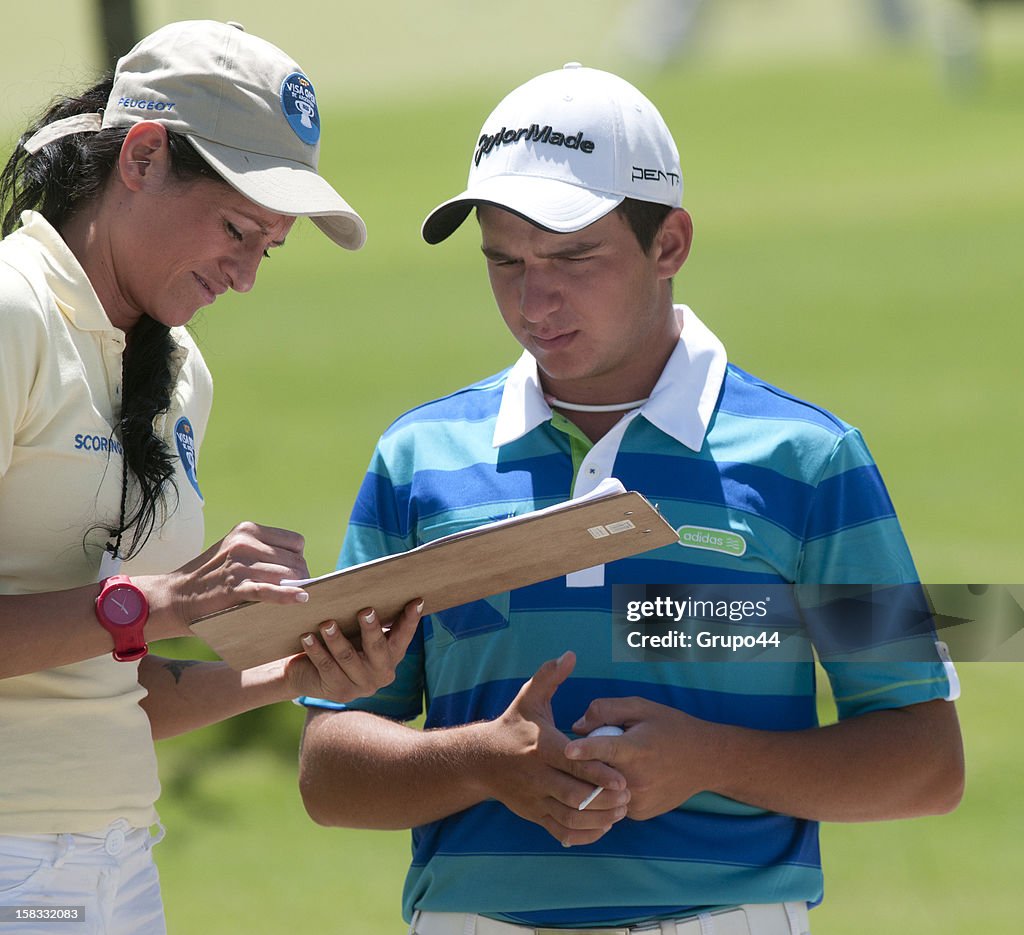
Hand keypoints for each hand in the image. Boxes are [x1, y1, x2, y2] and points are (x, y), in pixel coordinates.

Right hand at [140, 521, 310, 636]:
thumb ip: (262, 553)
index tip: (294, 573)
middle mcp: (245, 543)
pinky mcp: (235, 587)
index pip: (296, 543)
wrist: (175, 596)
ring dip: (296, 589)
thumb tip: (301, 569)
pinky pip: (270, 590)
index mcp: (247, 530)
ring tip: (297, 598)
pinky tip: (302, 598)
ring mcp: (239, 564)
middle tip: (298, 591)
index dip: (298, 560)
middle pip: (295, 561)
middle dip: (300, 578)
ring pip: (287, 575)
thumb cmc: (211, 577)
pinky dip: (288, 595)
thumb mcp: (235, 552)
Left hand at [282, 598, 422, 702]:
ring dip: (336, 639)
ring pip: (347, 657)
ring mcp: (360, 685)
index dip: (410, 620)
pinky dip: (316, 650)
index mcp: (392, 656)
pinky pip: (326, 666)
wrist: (309, 675)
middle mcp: (381, 673)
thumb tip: (374, 588)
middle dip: (371, 629)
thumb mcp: (359, 635)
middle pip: (377, 648)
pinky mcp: (338, 691)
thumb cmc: (341, 644)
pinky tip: (307, 637)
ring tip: (327, 623)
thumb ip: (370, 621)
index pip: (403, 636)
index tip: (416, 601)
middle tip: (365, 610)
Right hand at [478, 652, 629, 846]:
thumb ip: (550, 677)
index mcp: (541, 747)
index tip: (622, 779)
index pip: (573, 763)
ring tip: (620, 812)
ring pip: (569, 817)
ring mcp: (535, 798)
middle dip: (603, 800)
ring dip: (597, 819)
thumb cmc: (512, 726)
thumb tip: (569, 655)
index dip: (598, 773)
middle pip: (574, 795)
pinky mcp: (534, 814)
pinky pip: (560, 831)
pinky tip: (602, 827)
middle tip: (628, 797)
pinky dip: (583, 834)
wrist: (480, 760)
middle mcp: (537, 776)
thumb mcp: (528, 698)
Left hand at [566, 697, 716, 820]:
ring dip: (599, 777)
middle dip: (586, 763)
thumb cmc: (670, 728)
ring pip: (601, 790)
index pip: (606, 750)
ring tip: (621, 762)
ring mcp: (637, 801)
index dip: (585, 750)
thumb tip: (577, 727)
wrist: (705, 761)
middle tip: (598, 747)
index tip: (567, 750)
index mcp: (637, 749)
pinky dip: (612, 789)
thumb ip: (606, 710)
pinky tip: (631, 776)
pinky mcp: (639, 814)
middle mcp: (636, 779)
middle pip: (595, 773)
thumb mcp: (641, 708)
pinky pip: (612, 800)